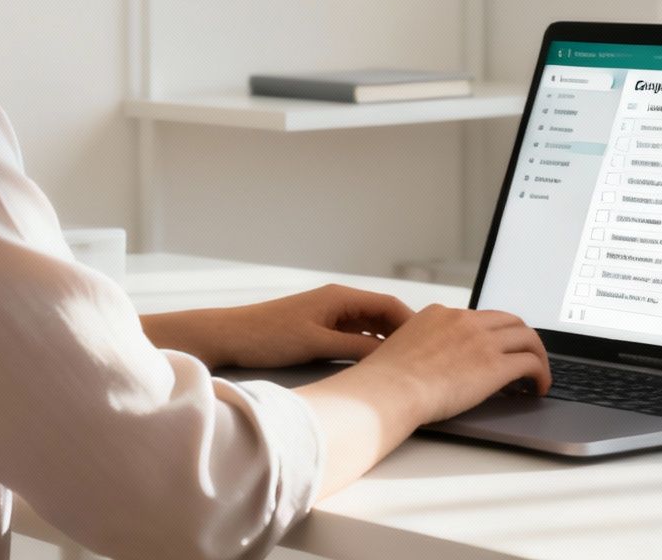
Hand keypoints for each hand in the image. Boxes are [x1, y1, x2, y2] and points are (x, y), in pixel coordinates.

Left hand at [152, 285, 414, 369]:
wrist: (231, 336)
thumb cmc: (268, 336)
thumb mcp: (318, 344)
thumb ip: (356, 348)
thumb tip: (390, 355)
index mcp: (340, 297)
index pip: (389, 305)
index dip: (412, 324)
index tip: (430, 344)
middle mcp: (337, 302)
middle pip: (382, 316)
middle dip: (403, 335)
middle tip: (425, 358)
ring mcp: (328, 315)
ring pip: (369, 328)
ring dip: (385, 343)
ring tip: (406, 365)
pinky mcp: (319, 328)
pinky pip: (353, 336)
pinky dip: (367, 348)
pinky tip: (375, 365)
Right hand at [343, 304, 550, 425]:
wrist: (389, 389)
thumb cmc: (387, 379)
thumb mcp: (403, 348)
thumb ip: (422, 347)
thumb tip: (430, 364)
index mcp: (440, 314)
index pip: (479, 317)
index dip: (493, 335)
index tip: (497, 350)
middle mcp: (464, 320)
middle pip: (510, 320)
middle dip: (522, 339)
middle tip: (526, 358)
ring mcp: (482, 340)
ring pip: (528, 337)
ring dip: (538, 356)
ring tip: (538, 376)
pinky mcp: (495, 365)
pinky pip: (531, 363)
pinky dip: (541, 374)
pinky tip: (538, 389)